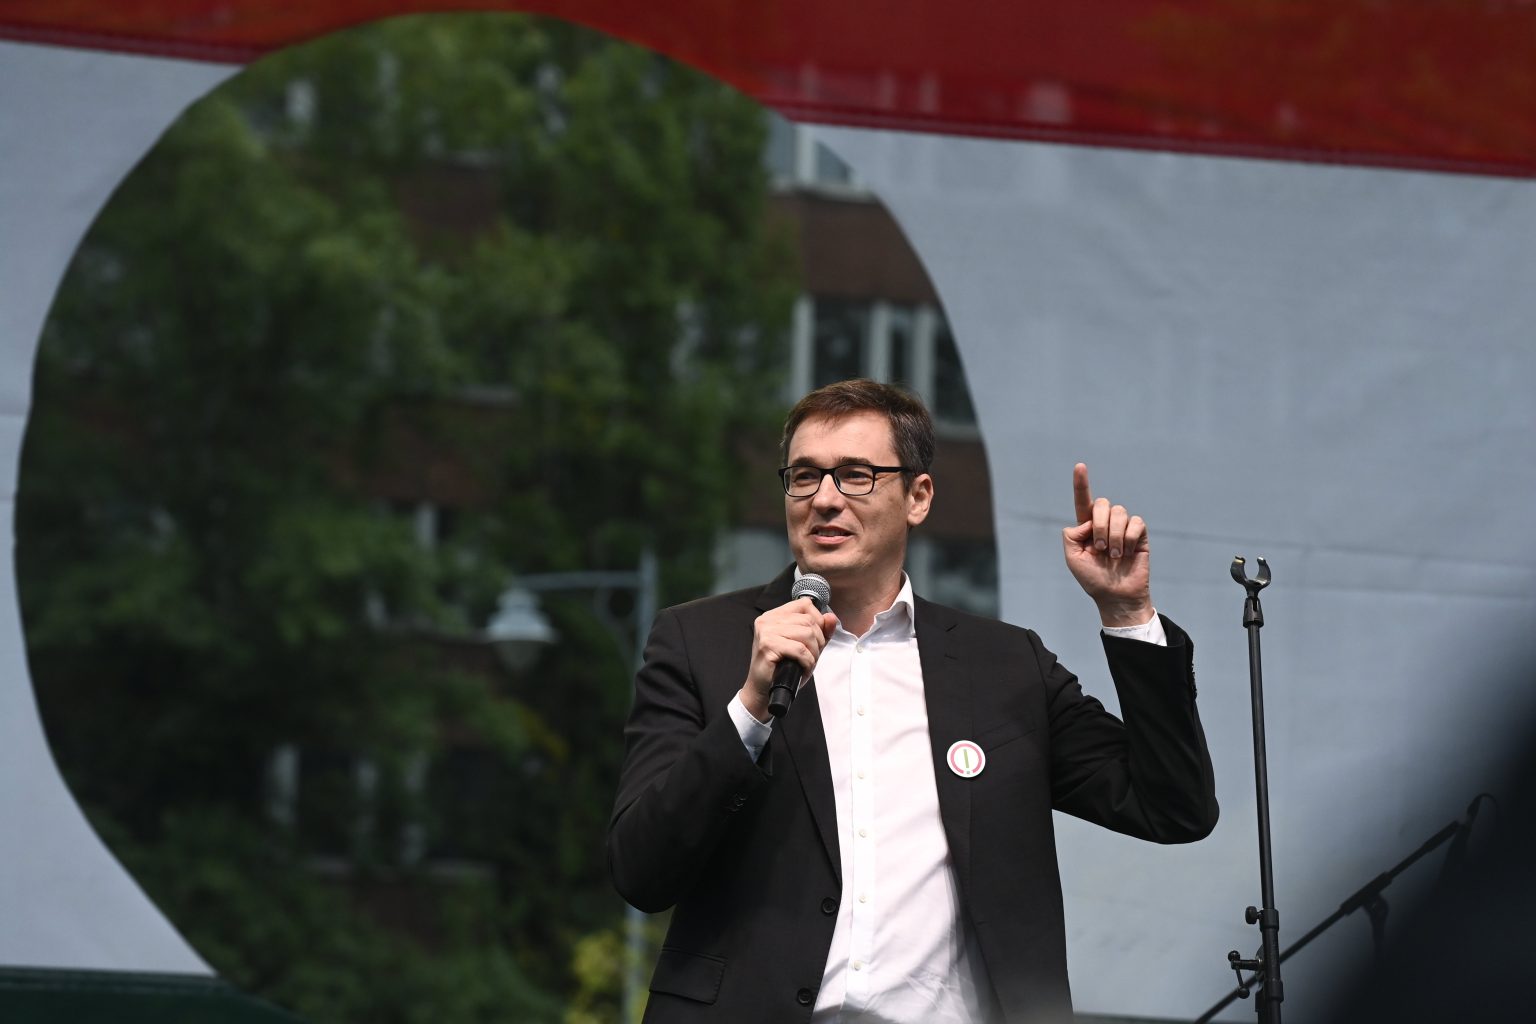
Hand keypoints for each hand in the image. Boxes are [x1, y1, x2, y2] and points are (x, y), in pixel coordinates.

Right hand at [739, 598, 838, 720]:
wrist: (762, 689)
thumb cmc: (782, 668)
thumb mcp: (805, 646)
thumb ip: (820, 631)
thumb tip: (831, 618)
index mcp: (774, 615)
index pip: (804, 604)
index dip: (817, 620)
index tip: (816, 637)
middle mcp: (768, 620)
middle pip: (808, 620)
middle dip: (818, 641)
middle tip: (812, 655)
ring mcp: (766, 632)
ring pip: (806, 634)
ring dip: (813, 652)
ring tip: (807, 662)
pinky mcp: (767, 645)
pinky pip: (799, 649)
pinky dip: (807, 661)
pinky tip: (802, 666)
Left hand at [1061, 463, 1153, 627]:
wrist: (1116, 596)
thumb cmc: (1093, 580)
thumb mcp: (1073, 558)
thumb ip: (1072, 535)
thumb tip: (1088, 521)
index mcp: (1087, 527)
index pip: (1083, 501)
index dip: (1081, 484)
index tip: (1079, 466)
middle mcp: (1105, 524)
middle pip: (1102, 504)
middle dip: (1099, 525)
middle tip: (1100, 549)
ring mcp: (1124, 528)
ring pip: (1119, 512)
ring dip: (1114, 536)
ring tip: (1114, 555)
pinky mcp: (1140, 535)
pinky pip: (1136, 523)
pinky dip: (1129, 538)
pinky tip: (1128, 552)